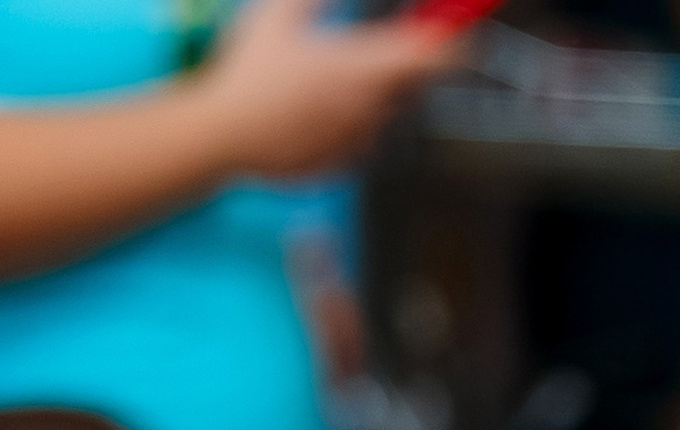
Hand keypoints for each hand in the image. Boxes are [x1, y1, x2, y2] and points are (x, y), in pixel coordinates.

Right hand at [205, 0, 462, 180]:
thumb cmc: (248, 73)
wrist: (223, 136)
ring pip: (387, 113)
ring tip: (333, 81)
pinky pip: (363, 139)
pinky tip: (319, 110)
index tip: (457, 34)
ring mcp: (355, 140)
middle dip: (406, 65)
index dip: (449, 42)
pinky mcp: (341, 164)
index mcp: (357, 66)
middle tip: (383, 48)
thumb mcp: (280, 12)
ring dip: (377, 96)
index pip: (427, 57)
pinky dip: (353, 123)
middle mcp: (365, 107)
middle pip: (412, 85)